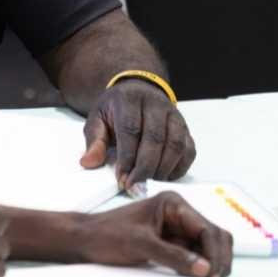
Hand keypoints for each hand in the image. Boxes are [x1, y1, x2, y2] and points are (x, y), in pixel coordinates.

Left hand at [76, 191, 232, 276]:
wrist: (85, 239)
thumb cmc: (106, 234)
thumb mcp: (140, 244)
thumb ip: (173, 255)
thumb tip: (204, 267)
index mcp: (172, 203)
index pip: (207, 229)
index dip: (215, 253)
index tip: (212, 275)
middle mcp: (178, 213)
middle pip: (215, 236)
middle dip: (219, 258)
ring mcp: (176, 228)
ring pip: (209, 247)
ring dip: (213, 264)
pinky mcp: (172, 243)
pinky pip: (196, 255)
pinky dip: (201, 267)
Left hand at [80, 79, 195, 187]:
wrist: (138, 91)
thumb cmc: (116, 109)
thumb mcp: (97, 118)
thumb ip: (94, 140)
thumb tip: (88, 162)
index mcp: (129, 99)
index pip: (131, 130)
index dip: (127, 157)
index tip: (122, 178)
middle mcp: (155, 104)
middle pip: (155, 138)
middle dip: (145, 167)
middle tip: (135, 186)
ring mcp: (174, 115)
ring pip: (175, 144)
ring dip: (163, 169)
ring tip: (148, 182)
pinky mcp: (186, 127)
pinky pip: (189, 150)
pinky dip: (179, 167)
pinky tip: (164, 177)